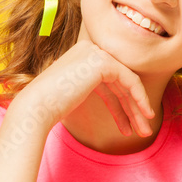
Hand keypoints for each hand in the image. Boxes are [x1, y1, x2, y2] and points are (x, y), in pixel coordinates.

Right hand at [14, 40, 154, 137]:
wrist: (36, 107)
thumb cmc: (49, 108)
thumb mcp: (76, 96)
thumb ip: (95, 91)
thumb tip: (118, 103)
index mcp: (81, 56)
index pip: (109, 81)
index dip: (122, 106)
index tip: (129, 128)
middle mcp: (89, 50)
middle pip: (119, 82)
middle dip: (132, 108)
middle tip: (143, 130)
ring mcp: (96, 53)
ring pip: (127, 83)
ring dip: (138, 108)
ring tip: (145, 131)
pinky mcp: (103, 62)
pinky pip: (130, 81)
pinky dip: (140, 98)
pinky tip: (145, 115)